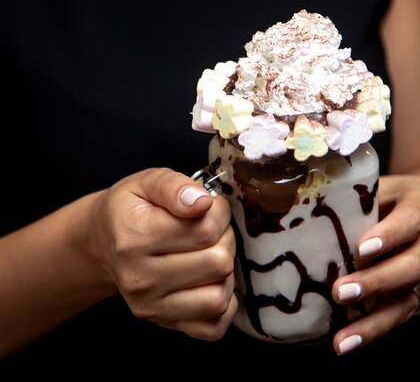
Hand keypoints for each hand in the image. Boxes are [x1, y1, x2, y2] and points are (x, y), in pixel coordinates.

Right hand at [89, 167, 236, 340]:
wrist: (104, 240)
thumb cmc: (131, 208)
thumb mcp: (148, 182)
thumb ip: (175, 186)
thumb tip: (202, 203)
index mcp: (135, 237)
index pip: (205, 229)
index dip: (219, 213)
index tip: (210, 206)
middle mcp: (139, 278)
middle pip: (217, 263)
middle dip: (225, 238)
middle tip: (211, 228)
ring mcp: (150, 306)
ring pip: (218, 297)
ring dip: (225, 272)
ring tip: (211, 252)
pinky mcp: (163, 323)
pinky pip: (212, 327)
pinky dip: (223, 305)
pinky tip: (211, 280)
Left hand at [331, 173, 419, 353]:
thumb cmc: (408, 198)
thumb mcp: (392, 186)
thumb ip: (362, 195)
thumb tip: (311, 203)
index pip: (411, 220)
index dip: (389, 235)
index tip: (362, 248)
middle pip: (412, 266)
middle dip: (376, 283)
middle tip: (340, 292)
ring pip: (409, 301)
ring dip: (374, 323)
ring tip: (342, 339)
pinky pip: (404, 316)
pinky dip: (376, 330)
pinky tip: (350, 341)